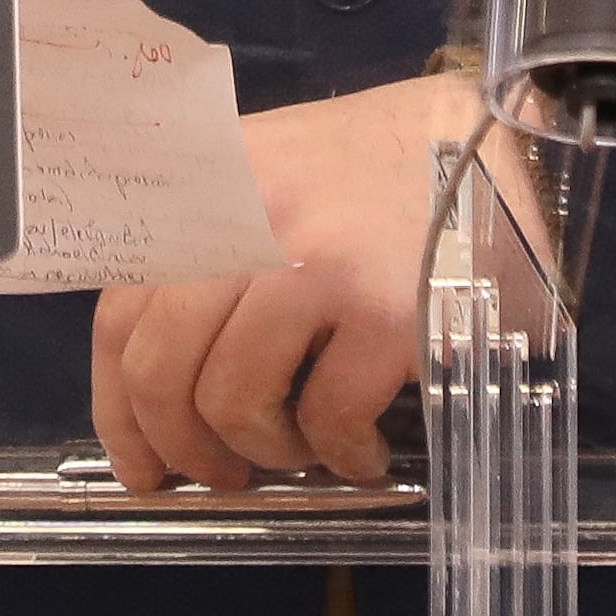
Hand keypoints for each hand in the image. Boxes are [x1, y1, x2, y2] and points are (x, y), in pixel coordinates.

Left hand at [89, 72, 486, 493]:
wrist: (496, 140)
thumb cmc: (380, 168)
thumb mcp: (270, 174)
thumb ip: (211, 249)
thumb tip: (167, 382)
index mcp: (204, 187)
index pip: (122, 312)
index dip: (119, 406)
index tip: (142, 463)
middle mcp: (242, 218)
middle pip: (160, 367)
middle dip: (181, 446)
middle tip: (221, 475)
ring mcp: (311, 264)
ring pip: (234, 400)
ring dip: (267, 450)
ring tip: (304, 451)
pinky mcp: (382, 311)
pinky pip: (328, 419)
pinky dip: (339, 456)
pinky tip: (363, 450)